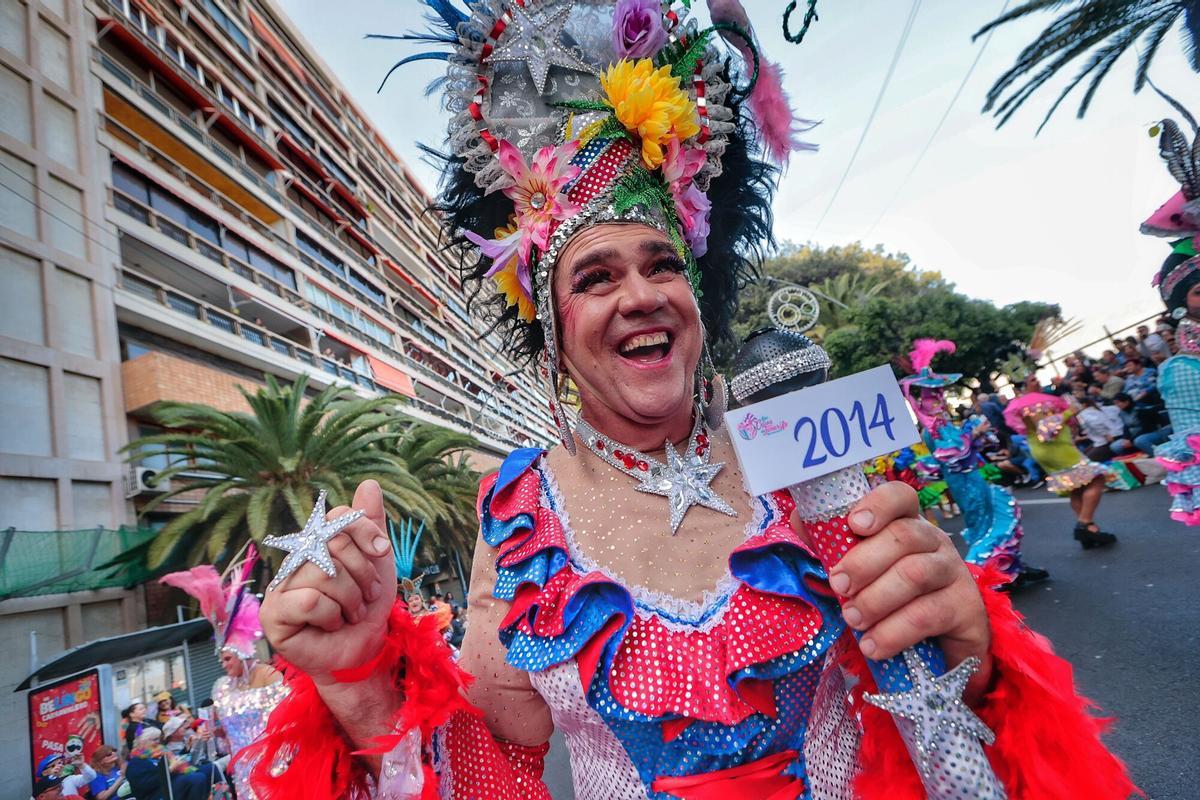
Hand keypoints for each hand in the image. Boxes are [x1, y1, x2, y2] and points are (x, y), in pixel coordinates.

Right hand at [259, 480, 397, 684]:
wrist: (364, 653)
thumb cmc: (365, 609)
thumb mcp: (377, 564)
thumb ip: (371, 525)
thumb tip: (369, 484)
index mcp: (318, 544)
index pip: (337, 517)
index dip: (364, 531)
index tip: (382, 552)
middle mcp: (296, 559)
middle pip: (333, 543)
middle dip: (364, 574)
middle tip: (367, 597)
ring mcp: (281, 585)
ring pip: (324, 574)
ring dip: (351, 599)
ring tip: (351, 614)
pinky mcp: (273, 613)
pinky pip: (309, 600)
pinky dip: (331, 616)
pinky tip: (331, 625)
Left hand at [828, 482, 991, 697]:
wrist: (939, 647)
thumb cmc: (890, 596)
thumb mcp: (860, 569)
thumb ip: (832, 544)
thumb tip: (800, 519)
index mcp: (906, 523)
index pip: (900, 496)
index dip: (878, 504)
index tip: (854, 524)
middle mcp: (934, 541)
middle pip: (903, 536)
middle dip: (863, 561)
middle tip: (838, 585)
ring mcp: (954, 573)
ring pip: (915, 574)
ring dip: (876, 599)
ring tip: (852, 619)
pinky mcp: (965, 608)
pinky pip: (927, 615)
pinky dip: (893, 632)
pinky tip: (872, 645)